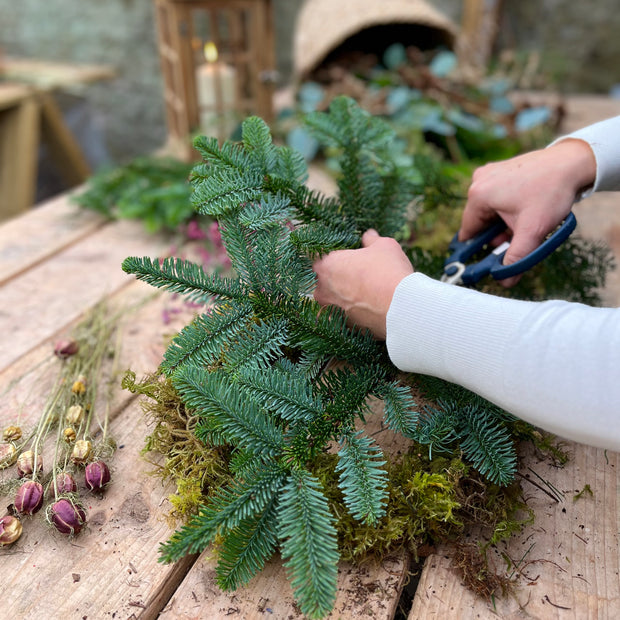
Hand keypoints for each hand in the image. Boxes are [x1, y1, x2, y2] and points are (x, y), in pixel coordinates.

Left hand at [313, 229, 413, 338]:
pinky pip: (345, 318)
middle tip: (361, 275)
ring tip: (368, 293)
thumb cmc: (389, 272)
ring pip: (335, 300)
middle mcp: (322, 290)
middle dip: (340, 278)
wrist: (401, 309)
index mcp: (325, 266)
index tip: (351, 259)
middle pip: (326, 281)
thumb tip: (369, 236)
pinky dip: (353, 314)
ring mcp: (331, 312)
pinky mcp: (343, 328)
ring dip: (346, 297)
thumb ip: (371, 240)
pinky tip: (369, 309)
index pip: (321, 258)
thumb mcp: (384, 246)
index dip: (337, 258)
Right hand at [460, 138, 595, 285]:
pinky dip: (508, 208)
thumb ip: (516, 257)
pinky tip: (525, 211)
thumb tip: (504, 281)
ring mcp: (490, 173)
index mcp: (478, 195)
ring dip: (503, 222)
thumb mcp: (532, 230)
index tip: (490, 258)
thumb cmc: (551, 191)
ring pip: (490, 210)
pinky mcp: (501, 170)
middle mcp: (478, 181)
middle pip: (480, 220)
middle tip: (515, 239)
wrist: (573, 162)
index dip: (479, 248)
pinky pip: (497, 197)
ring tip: (524, 224)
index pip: (468, 232)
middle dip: (496, 234)